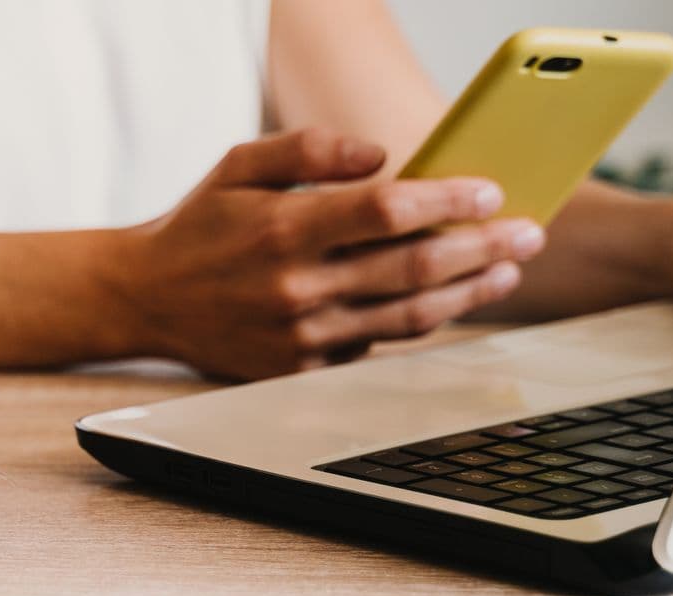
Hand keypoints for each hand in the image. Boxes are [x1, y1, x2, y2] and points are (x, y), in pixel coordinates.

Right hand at [110, 129, 545, 379]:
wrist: (144, 299)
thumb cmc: (199, 225)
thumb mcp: (239, 165)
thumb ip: (310, 148)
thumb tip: (381, 155)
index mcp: (281, 227)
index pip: (386, 211)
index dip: (447, 202)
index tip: (488, 192)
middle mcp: (294, 286)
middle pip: (413, 268)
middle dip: (483, 248)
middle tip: (528, 233)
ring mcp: (299, 337)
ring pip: (407, 317)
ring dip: (469, 294)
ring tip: (505, 271)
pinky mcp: (298, 372)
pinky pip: (374, 349)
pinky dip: (415, 325)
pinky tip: (447, 304)